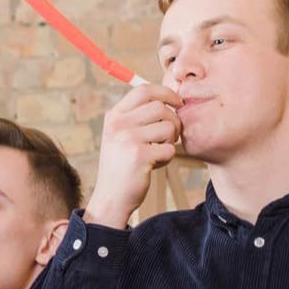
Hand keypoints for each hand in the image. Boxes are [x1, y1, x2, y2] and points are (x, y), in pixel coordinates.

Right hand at [84, 84, 182, 228]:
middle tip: (171, 137)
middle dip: (173, 121)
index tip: (177, 102)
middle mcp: (118, 125)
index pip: (144, 91)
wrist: (111, 198)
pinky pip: (169, 148)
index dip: (166, 93)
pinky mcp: (139, 156)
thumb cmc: (121, 166)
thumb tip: (168, 98)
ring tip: (157, 152)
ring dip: (170, 141)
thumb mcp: (120, 136)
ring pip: (168, 127)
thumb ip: (137, 116)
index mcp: (114, 117)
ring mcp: (127, 139)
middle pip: (160, 107)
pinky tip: (154, 165)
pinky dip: (167, 158)